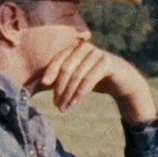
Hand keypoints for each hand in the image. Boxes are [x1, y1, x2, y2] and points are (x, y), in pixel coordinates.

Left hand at [38, 38, 157, 123]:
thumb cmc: (95, 79)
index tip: (43, 84)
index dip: (50, 71)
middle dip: (59, 88)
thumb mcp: (76, 77)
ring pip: (77, 75)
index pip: (59, 59)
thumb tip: (34, 87)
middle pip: (67, 68)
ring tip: (63, 108)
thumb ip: (59, 79)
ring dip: (68, 95)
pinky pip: (89, 79)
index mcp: (75, 48)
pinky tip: (74, 104)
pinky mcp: (107, 62)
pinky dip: (80, 94)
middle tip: (56, 105)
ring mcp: (98, 53)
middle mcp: (85, 47)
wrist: (123, 81)